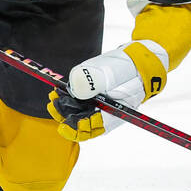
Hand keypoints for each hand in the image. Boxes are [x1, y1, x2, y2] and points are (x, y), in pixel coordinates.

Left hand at [46, 42, 169, 141]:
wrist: (138, 60)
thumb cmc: (130, 68)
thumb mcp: (114, 73)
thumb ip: (95, 81)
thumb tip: (75, 88)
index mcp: (113, 114)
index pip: (92, 129)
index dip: (76, 129)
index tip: (64, 124)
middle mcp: (105, 113)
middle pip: (81, 123)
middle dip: (65, 117)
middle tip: (53, 104)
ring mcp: (99, 105)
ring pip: (78, 113)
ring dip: (64, 108)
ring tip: (53, 97)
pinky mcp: (94, 96)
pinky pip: (79, 102)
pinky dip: (69, 98)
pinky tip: (59, 91)